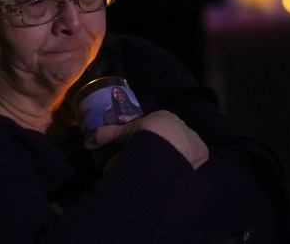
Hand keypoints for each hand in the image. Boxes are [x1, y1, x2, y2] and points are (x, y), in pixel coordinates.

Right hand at [84, 110, 208, 168]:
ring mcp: (193, 139)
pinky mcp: (202, 153)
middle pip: (173, 138)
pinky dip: (189, 165)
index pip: (158, 128)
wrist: (165, 144)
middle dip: (166, 148)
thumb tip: (87, 143)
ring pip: (185, 148)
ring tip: (166, 169)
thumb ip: (105, 136)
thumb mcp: (121, 134)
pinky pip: (196, 160)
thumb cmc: (144, 134)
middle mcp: (182, 126)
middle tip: (154, 161)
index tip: (144, 149)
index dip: (151, 138)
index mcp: (165, 117)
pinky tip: (180, 172)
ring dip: (178, 156)